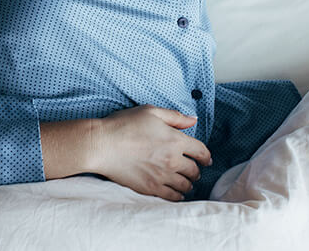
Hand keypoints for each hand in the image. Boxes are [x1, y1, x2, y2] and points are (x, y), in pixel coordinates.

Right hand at [90, 105, 212, 201]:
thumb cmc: (124, 125)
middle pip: (194, 170)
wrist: (102, 145)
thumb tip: (193, 120)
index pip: (201, 151)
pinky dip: (178, 195)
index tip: (206, 160)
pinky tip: (176, 193)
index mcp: (175, 140)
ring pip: (185, 185)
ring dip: (188, 184)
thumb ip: (175, 117)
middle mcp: (172, 160)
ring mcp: (162, 176)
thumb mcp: (151, 112)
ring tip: (186, 182)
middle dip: (196, 170)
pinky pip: (172, 196)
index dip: (206, 156)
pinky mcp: (150, 188)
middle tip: (194, 171)